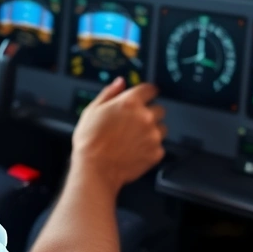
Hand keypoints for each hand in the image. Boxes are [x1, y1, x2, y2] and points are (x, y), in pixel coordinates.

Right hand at [70, 77, 165, 194]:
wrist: (95, 169)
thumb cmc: (90, 141)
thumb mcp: (92, 110)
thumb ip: (109, 93)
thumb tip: (120, 82)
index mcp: (130, 103)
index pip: (150, 89)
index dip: (147, 93)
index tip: (146, 96)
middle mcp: (145, 117)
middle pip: (159, 108)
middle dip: (149, 113)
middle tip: (134, 123)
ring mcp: (153, 135)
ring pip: (162, 128)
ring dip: (152, 131)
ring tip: (134, 139)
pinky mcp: (156, 152)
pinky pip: (160, 146)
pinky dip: (151, 148)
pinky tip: (136, 150)